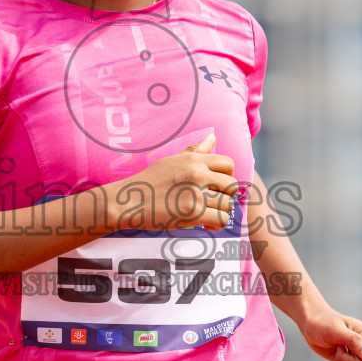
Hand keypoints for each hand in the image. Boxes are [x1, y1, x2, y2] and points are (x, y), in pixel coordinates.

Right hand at [105, 132, 237, 231]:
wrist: (129, 201)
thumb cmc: (150, 181)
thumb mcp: (172, 160)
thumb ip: (196, 150)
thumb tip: (213, 137)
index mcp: (194, 160)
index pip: (228, 164)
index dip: (227, 176)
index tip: (217, 186)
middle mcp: (197, 173)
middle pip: (232, 185)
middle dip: (226, 196)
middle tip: (213, 202)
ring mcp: (195, 193)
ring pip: (228, 204)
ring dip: (221, 211)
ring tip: (208, 214)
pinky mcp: (192, 213)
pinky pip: (221, 219)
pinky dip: (217, 224)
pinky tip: (206, 223)